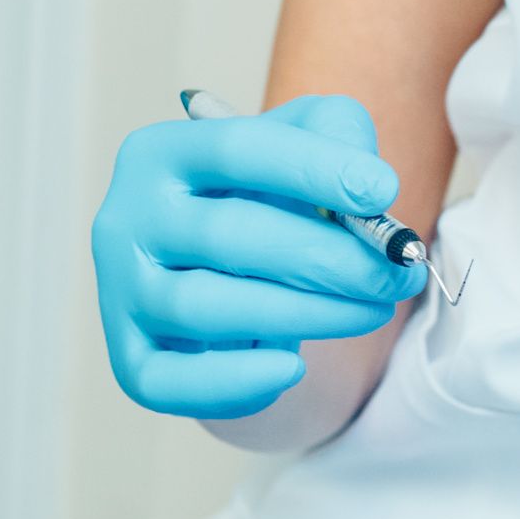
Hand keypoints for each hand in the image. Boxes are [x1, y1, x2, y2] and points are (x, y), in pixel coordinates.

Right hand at [91, 97, 422, 419]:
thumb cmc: (271, 195)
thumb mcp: (308, 141)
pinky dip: (234, 384)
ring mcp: (121, 292)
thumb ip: (339, 135)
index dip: (313, 169)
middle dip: (330, 259)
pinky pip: (169, 383)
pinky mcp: (130, 358)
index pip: (234, 149)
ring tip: (371, 310)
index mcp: (163, 152)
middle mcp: (126, 217)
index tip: (384, 191)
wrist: (232, 264)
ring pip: (206, 308)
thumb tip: (370, 190)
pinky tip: (292, 368)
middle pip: (226, 236)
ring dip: (306, 315)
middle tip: (397, 273)